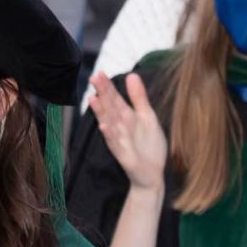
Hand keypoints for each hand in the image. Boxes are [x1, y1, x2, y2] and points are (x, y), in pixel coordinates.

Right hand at [90, 70, 169, 193]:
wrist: (153, 173)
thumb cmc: (149, 145)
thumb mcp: (147, 117)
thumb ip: (139, 97)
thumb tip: (132, 75)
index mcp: (126, 116)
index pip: (115, 98)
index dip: (108, 86)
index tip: (100, 72)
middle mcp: (120, 126)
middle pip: (110, 107)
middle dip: (103, 94)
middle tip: (93, 78)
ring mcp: (120, 140)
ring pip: (109, 123)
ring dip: (101, 112)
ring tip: (93, 99)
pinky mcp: (123, 154)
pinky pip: (115, 144)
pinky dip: (109, 135)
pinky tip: (104, 127)